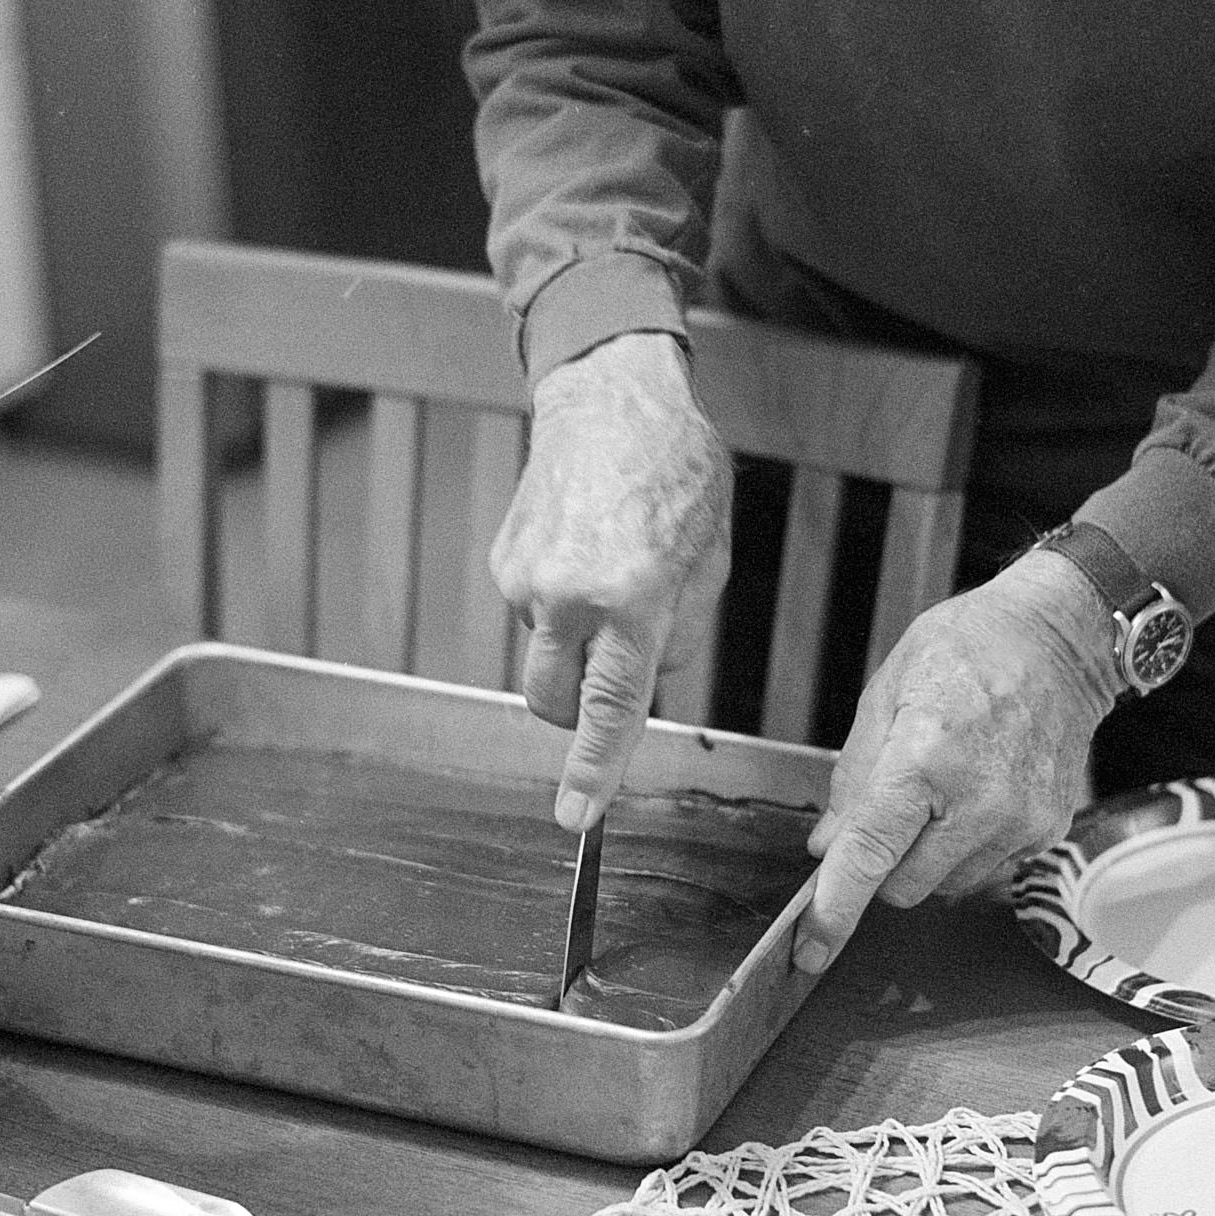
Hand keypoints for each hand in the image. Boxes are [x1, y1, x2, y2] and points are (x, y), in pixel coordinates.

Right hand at [491, 332, 732, 829]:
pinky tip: (587, 549)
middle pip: (555, 703)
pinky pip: (533, 611)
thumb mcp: (710, 556)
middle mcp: (569, 595)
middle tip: (613, 675)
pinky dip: (560, 601)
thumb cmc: (675, 468)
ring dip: (577, 642)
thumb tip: (651, 681)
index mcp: (632, 598)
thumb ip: (682, 632)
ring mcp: (526, 578)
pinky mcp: (504, 560)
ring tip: (613, 572)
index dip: (595, 771)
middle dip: (578, 714)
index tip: (577, 819)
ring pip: (547, 654)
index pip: (609, 710)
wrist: (610, 396)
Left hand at [791, 548, 1120, 972]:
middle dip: (881, 866)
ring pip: (944, 887)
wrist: (1056, 640)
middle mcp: (978, 801)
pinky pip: (986, 872)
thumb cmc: (966, 651)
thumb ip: (852, 778)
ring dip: (926, 859)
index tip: (811, 949)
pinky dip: (965, 850)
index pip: (869, 855)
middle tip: (888, 814)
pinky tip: (974, 797)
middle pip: (903, 888)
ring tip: (940, 791)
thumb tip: (827, 847)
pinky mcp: (1047, 832)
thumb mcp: (885, 693)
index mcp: (924, 758)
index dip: (834, 909)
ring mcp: (1020, 822)